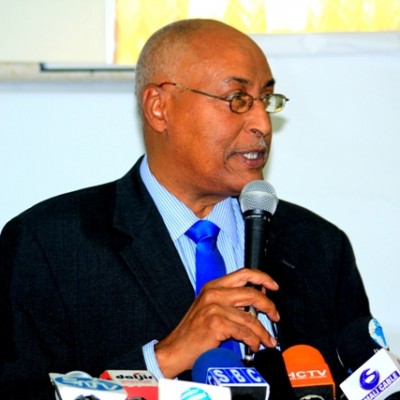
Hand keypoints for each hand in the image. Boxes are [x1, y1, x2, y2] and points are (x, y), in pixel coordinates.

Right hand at [154, 268, 278, 377]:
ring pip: (250, 317)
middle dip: (268, 306)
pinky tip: (253, 345)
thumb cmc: (193, 331)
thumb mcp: (210, 308)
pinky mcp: (216, 323)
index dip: (262, 277)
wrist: (175, 349)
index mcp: (213, 286)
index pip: (243, 273)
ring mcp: (214, 307)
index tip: (273, 286)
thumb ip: (230, 301)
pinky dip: (253, 340)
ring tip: (267, 340)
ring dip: (262, 331)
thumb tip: (256, 300)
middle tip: (275, 316)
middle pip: (251, 293)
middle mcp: (213, 293)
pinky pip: (244, 331)